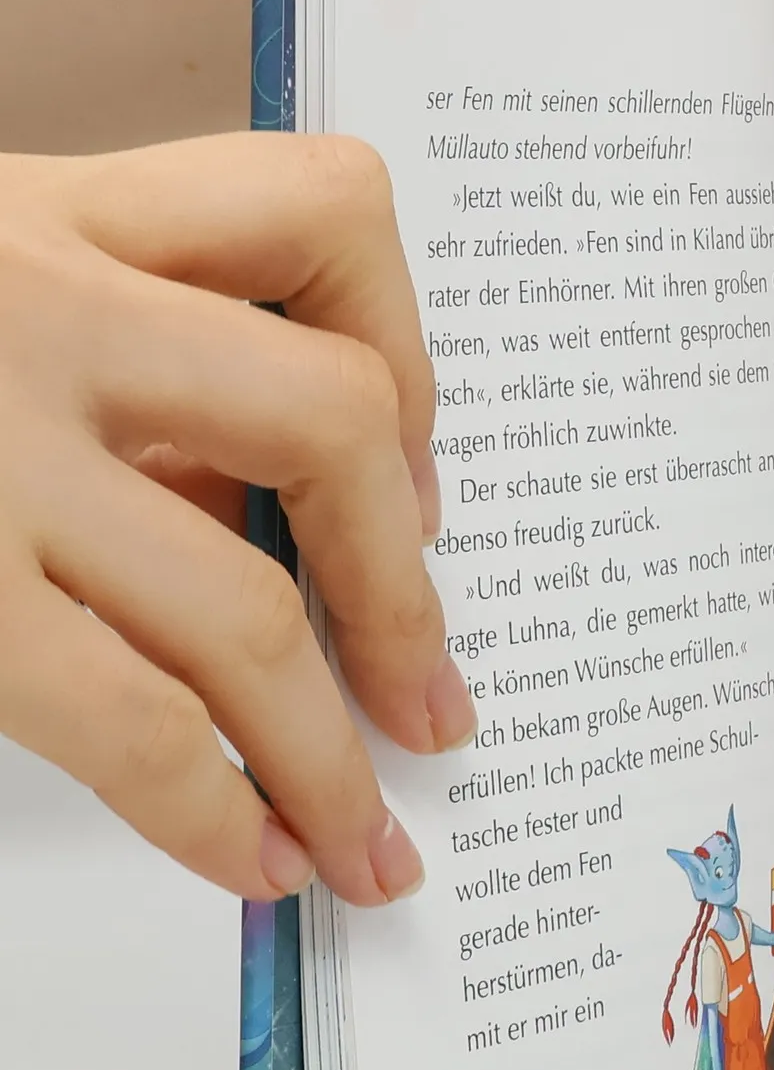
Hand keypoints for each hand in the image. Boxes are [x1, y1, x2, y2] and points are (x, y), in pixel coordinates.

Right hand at [0, 136, 474, 905]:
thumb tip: (262, 520)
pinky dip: (212, 808)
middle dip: (411, 591)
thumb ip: (100, 347)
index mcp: (50, 211)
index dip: (415, 353)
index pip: (322, 213)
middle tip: (437, 707)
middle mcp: (27, 304)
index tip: (421, 477)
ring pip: (247, 601)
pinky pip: (124, 715)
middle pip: (334, 418)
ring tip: (369, 844)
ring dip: (331, 748)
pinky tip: (248, 858)